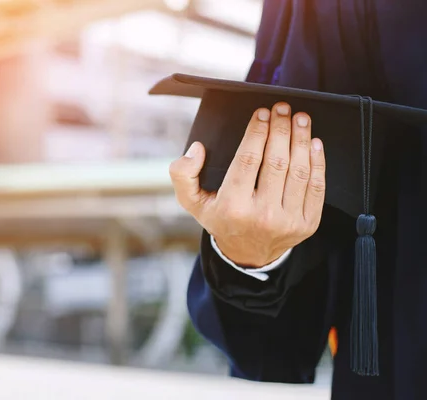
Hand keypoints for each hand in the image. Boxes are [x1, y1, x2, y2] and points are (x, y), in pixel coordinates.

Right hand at [169, 102, 325, 267]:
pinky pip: (316, 187)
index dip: (257, 133)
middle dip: (281, 129)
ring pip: (299, 171)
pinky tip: (314, 142)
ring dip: (302, 140)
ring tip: (300, 119)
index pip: (248, 161)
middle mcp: (261, 215)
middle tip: (283, 109)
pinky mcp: (307, 224)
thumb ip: (182, 174)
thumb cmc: (220, 218)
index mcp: (232, 207)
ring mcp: (287, 221)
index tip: (262, 113)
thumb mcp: (192, 201)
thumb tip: (197, 149)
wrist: (247, 254)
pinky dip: (317, 162)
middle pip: (277, 162)